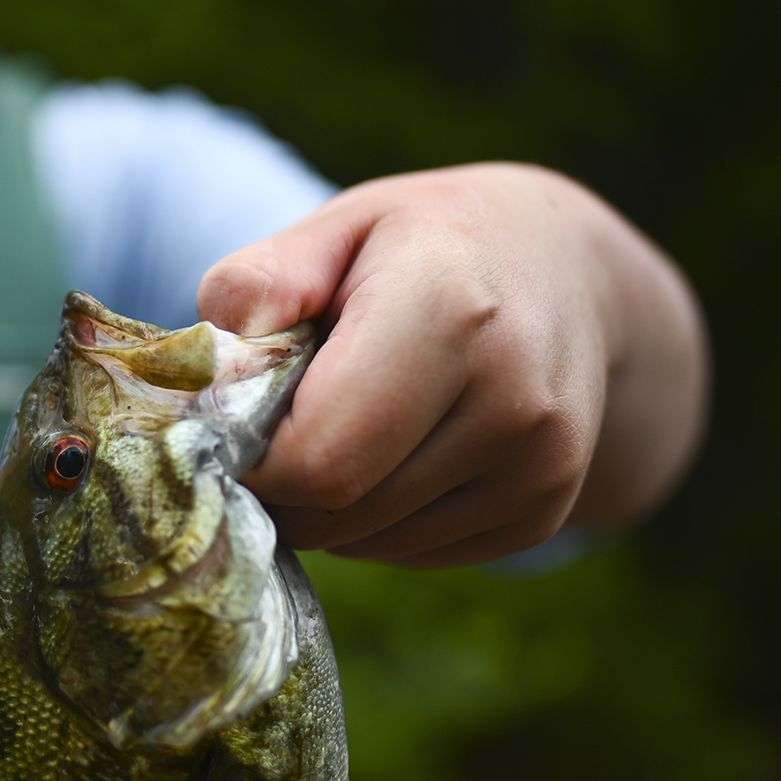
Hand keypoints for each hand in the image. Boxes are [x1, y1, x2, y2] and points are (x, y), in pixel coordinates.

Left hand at [198, 163, 706, 567]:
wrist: (568, 270)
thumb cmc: (424, 244)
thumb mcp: (340, 226)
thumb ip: (262, 282)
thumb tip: (211, 370)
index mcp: (450, 312)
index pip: (318, 458)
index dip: (252, 459)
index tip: (233, 423)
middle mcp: (512, 400)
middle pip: (339, 510)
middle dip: (282, 487)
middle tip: (275, 428)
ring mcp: (540, 465)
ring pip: (371, 542)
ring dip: (326, 508)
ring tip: (341, 426)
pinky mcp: (545, 512)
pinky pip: (415, 553)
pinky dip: (376, 521)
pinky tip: (393, 452)